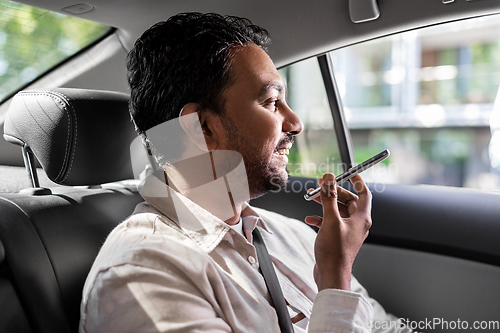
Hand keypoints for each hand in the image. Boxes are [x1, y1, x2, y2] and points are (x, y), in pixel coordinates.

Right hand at [305, 173, 371, 290]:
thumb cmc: (335, 251)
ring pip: (337, 210)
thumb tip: (329, 178)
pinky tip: (310, 219)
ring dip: (325, 203)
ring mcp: (347, 231)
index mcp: (361, 218)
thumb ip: (329, 197)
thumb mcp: (330, 220)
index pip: (364, 194)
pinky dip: (320, 218)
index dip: (357, 182)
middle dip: (334, 191)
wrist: (331, 275)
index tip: (350, 173)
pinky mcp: (337, 238)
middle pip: (348, 200)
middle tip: (322, 184)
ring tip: (312, 198)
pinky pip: (330, 222)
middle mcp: (356, 224)